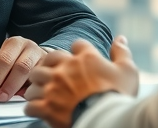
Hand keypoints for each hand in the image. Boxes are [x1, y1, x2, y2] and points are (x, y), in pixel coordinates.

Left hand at [0, 36, 47, 100]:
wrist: (39, 56)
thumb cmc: (17, 60)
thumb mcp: (3, 61)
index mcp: (15, 43)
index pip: (3, 59)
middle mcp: (30, 47)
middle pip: (20, 66)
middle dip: (7, 85)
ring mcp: (43, 57)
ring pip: (34, 74)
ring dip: (21, 88)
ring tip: (10, 98)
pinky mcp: (52, 68)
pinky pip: (42, 80)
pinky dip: (33, 90)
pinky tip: (25, 96)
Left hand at [24, 37, 138, 127]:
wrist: (107, 120)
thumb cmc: (118, 96)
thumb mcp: (127, 71)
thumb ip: (121, 52)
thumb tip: (120, 38)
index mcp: (86, 58)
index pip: (76, 45)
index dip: (77, 52)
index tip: (78, 60)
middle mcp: (66, 69)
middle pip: (48, 59)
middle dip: (49, 66)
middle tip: (54, 75)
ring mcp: (54, 87)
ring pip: (35, 80)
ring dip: (38, 86)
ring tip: (43, 93)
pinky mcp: (47, 107)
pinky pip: (30, 105)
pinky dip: (33, 107)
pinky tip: (39, 110)